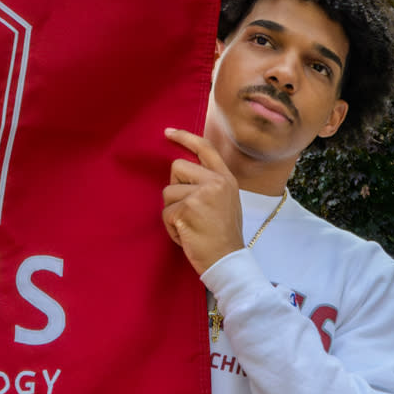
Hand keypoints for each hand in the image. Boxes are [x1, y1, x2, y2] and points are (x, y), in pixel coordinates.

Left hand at [160, 127, 244, 273]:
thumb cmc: (223, 235)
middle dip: (176, 189)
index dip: (185, 138)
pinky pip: (166, 212)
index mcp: (226, 178)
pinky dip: (171, 227)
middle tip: (190, 210)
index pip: (205, 148)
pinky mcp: (186, 209)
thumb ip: (209, 183)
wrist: (227, 261)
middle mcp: (215, 182)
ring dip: (173, 212)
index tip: (168, 132)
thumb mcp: (226, 201)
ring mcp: (201, 194)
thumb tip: (183, 171)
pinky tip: (187, 235)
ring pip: (168, 192)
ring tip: (191, 226)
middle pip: (177, 168)